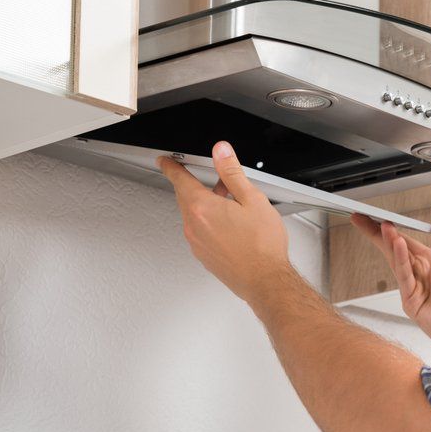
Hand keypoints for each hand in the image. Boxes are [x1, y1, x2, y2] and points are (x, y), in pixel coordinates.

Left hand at [158, 141, 296, 304]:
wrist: (265, 280)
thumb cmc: (262, 245)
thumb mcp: (252, 199)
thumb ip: (232, 172)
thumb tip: (221, 152)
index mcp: (203, 207)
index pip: (180, 180)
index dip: (171, 167)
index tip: (165, 162)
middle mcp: (194, 225)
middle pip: (186, 197)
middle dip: (196, 185)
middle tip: (213, 180)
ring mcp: (197, 242)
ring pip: (194, 215)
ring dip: (206, 204)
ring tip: (230, 203)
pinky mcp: (203, 255)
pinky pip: (200, 231)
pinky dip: (209, 222)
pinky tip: (230, 225)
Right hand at [351, 209, 430, 354]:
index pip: (405, 240)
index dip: (391, 228)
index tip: (377, 216)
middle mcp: (420, 274)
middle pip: (394, 249)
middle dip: (377, 234)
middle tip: (362, 218)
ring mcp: (414, 289)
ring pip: (397, 262)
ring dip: (390, 243)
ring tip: (384, 227)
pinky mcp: (412, 303)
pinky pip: (404, 278)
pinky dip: (401, 261)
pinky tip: (399, 246)